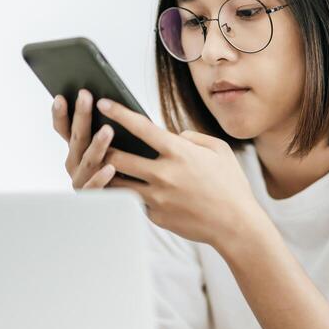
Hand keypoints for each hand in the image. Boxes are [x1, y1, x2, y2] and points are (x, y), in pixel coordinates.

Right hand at [51, 89, 115, 189]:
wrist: (115, 206)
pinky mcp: (92, 197)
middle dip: (81, 116)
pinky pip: (95, 186)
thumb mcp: (108, 148)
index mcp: (76, 149)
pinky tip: (110, 168)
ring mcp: (81, 180)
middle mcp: (74, 163)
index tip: (61, 97)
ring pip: (88, 161)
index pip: (63, 129)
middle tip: (86, 97)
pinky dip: (101, 177)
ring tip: (107, 130)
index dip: (60, 114)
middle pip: (77, 138)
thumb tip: (112, 106)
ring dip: (97, 145)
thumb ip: (105, 131)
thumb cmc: (117, 172)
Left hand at [93, 97, 263, 247]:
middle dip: (102, 147)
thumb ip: (192, 137)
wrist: (235, 225)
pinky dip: (127, 193)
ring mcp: (158, 197)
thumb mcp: (219, 150)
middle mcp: (164, 174)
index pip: (141, 127)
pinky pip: (134, 201)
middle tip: (92, 140)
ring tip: (97, 164)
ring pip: (118, 182)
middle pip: (119, 157)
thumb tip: (172, 135)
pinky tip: (119, 187)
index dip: (119, 113)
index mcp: (180, 153)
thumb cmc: (230, 185)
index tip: (103, 103)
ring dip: (106, 173)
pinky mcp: (155, 216)